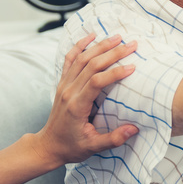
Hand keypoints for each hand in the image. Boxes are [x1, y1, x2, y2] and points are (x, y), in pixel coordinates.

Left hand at [33, 33, 139, 166]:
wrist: (48, 145)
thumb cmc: (71, 147)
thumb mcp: (93, 147)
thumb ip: (114, 139)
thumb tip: (134, 128)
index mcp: (77, 105)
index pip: (97, 81)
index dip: (114, 72)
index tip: (132, 67)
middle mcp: (69, 91)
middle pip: (91, 65)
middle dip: (113, 53)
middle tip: (131, 45)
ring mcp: (64, 85)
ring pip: (82, 58)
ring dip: (100, 46)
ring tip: (118, 37)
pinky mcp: (63, 83)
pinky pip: (70, 59)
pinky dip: (79, 45)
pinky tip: (91, 36)